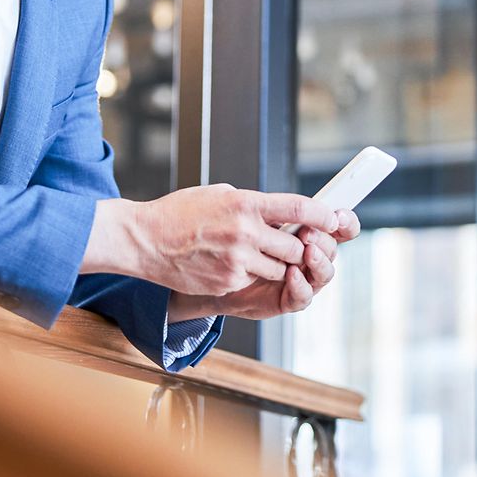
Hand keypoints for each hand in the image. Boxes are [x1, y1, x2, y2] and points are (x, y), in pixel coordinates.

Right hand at [168, 209, 359, 320]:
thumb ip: (253, 203)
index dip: (322, 216)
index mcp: (245, 203)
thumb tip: (281, 212)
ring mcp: (237, 261)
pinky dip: (249, 275)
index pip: (299, 209)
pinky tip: (227, 263)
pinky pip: (254, 281)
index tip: (331, 218)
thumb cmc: (180, 212)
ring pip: (280, 269)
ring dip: (275, 264)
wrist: (146, 240)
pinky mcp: (228, 283)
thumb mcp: (220, 194)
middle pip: (296, 247)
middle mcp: (245, 232)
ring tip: (252, 252)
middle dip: (298, 247)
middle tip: (290, 242)